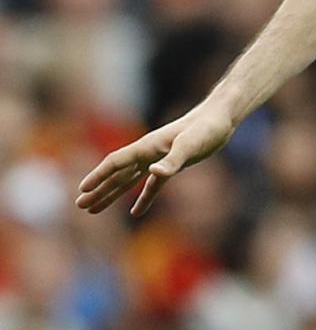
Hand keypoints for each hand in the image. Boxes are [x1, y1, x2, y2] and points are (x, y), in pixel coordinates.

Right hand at [75, 104, 237, 216]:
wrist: (221, 118)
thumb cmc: (206, 128)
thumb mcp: (190, 145)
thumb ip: (172, 160)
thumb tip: (153, 172)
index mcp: (147, 147)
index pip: (116, 162)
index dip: (98, 175)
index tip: (82, 189)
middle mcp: (148, 153)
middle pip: (117, 174)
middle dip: (98, 189)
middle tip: (80, 205)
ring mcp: (158, 159)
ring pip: (129, 180)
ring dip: (112, 194)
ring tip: (95, 209)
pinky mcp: (172, 165)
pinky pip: (152, 185)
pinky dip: (143, 198)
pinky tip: (136, 212)